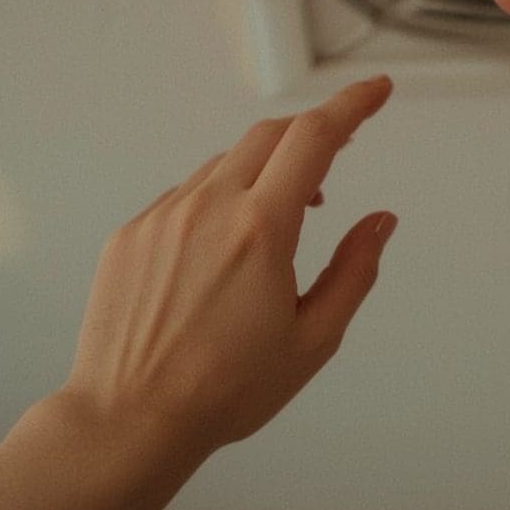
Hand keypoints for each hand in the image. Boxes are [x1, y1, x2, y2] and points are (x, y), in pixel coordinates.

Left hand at [55, 76, 398, 462]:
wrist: (129, 418)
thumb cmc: (222, 391)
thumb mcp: (313, 340)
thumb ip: (354, 271)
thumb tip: (380, 222)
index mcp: (262, 229)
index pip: (316, 137)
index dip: (352, 105)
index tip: (376, 91)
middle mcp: (208, 208)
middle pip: (270, 135)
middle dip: (311, 133)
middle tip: (337, 153)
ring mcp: (163, 217)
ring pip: (224, 164)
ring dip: (262, 171)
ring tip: (280, 219)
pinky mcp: (131, 234)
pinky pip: (184, 195)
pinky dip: (216, 200)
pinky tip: (223, 248)